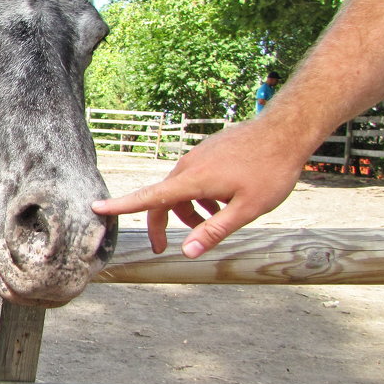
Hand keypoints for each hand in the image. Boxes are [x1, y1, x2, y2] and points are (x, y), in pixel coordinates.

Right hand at [92, 118, 308, 256]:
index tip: (97, 208)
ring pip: (182, 190)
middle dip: (163, 224)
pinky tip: (227, 198)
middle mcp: (188, 167)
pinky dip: (201, 194)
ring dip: (190, 210)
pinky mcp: (209, 152)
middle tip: (166, 248)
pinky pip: (194, 178)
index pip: (148, 197)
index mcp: (192, 181)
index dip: (121, 205)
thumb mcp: (246, 210)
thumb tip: (187, 252)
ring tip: (218, 219)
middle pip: (163, 200)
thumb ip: (214, 231)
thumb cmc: (269, 171)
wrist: (287, 131)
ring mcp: (198, 157)